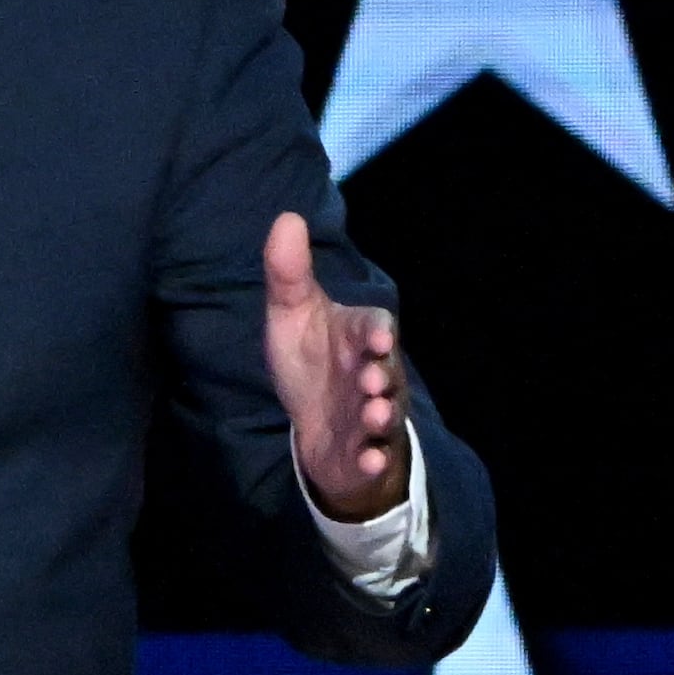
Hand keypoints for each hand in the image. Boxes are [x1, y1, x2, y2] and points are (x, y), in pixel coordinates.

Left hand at [261, 211, 411, 523]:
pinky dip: (373, 458)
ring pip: (385, 415)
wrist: (315, 424)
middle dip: (382, 373)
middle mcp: (374, 374)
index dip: (376, 331)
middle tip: (371, 376)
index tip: (375, 336)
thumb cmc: (310, 361)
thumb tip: (287, 216)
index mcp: (359, 338)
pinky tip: (367, 458)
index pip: (375, 327)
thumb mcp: (291, 316)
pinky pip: (375, 456)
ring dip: (381, 414)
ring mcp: (374, 415)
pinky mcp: (366, 451)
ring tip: (372, 414)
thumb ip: (289, 273)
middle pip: (386, 372)